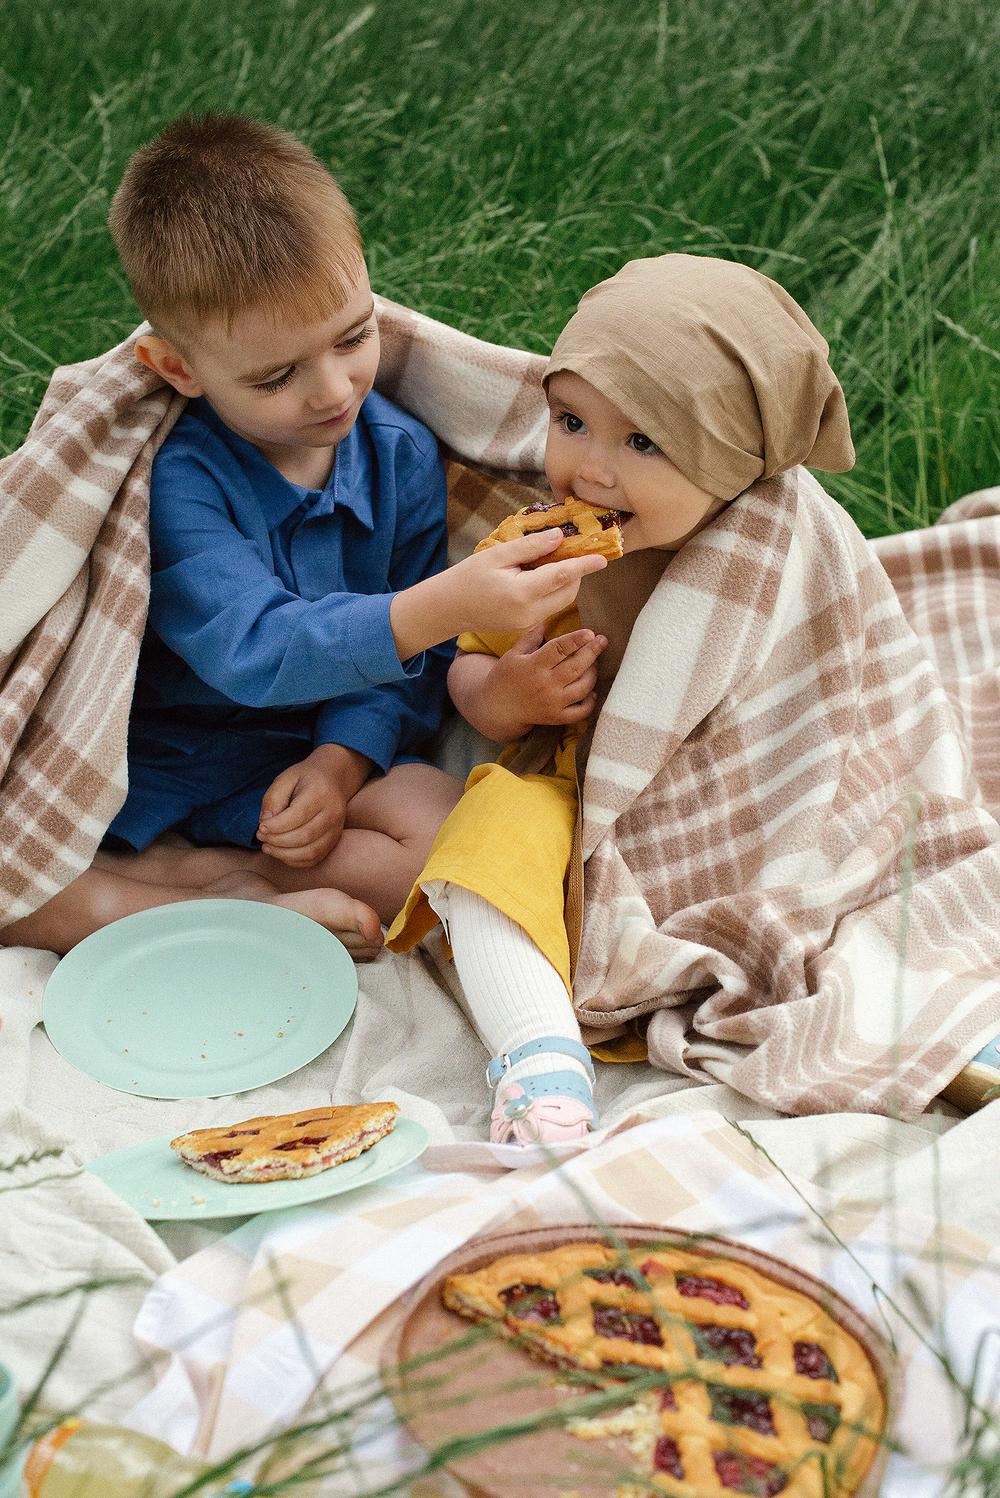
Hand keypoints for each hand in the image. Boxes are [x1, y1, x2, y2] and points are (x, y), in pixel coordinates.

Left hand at [256, 744, 370, 867]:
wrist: (334, 780)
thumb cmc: (305, 778)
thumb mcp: (285, 778)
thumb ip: (273, 799)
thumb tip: (265, 824)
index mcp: (321, 793)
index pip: (298, 816)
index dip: (276, 826)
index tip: (260, 828)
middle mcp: (333, 813)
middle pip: (304, 836)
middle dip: (277, 841)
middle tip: (261, 837)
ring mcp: (336, 829)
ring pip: (310, 852)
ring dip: (284, 854)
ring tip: (268, 847)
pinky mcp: (334, 841)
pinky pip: (314, 859)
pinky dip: (295, 861)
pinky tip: (281, 853)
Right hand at [390, 528, 608, 659]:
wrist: (447, 609)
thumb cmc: (467, 577)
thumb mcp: (497, 555)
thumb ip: (530, 547)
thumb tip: (559, 537)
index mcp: (522, 593)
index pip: (563, 576)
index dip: (585, 565)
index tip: (603, 558)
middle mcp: (530, 612)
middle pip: (568, 591)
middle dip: (575, 572)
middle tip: (566, 550)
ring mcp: (529, 623)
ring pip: (562, 601)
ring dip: (565, 582)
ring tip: (549, 561)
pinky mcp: (526, 626)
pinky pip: (549, 606)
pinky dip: (553, 591)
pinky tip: (537, 576)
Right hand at [490, 626, 607, 737]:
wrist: (497, 709)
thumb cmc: (504, 678)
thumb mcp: (512, 655)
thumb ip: (530, 638)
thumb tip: (546, 621)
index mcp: (533, 666)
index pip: (559, 649)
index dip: (576, 640)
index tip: (590, 632)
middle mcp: (545, 685)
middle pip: (576, 667)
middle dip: (592, 652)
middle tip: (602, 640)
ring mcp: (553, 703)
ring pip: (582, 688)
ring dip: (593, 673)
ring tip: (594, 663)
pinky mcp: (556, 717)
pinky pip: (580, 712)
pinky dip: (590, 702)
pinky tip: (591, 691)